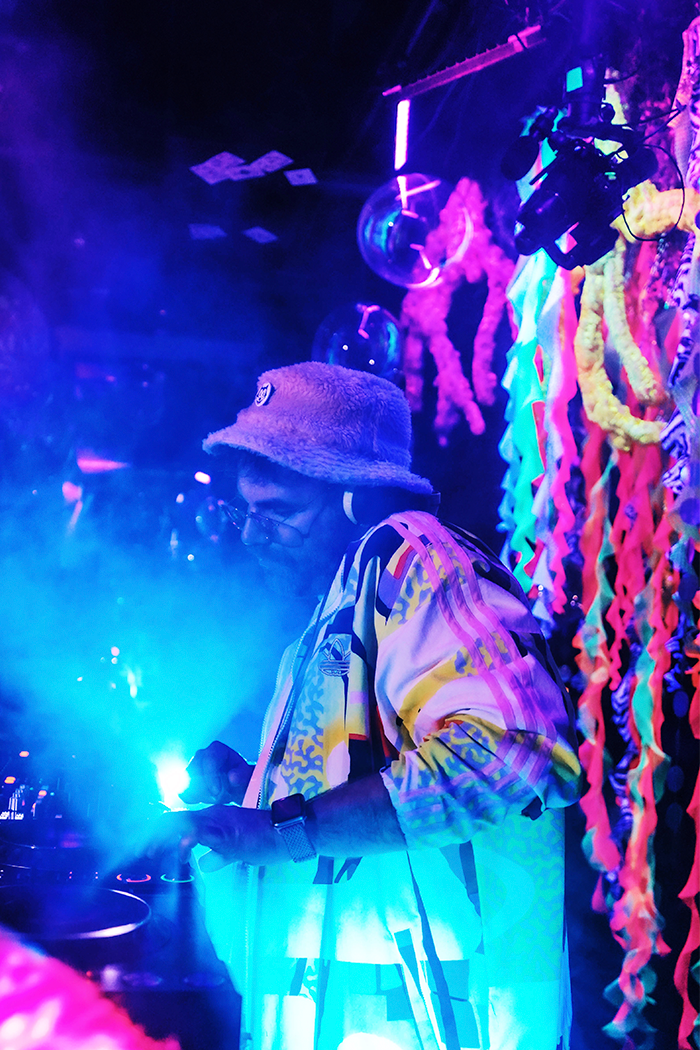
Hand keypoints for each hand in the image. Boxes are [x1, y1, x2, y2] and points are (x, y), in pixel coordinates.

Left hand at [148, 805, 286, 871]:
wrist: (287, 831)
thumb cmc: (265, 840)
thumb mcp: (238, 851)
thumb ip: (220, 856)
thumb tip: (204, 865)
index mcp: (212, 819)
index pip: (180, 821)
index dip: (160, 834)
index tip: (147, 848)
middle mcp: (211, 815)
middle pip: (173, 820)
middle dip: (153, 836)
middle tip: (140, 852)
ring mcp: (217, 821)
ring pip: (181, 823)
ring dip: (162, 838)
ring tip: (151, 852)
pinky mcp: (226, 832)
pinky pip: (201, 833)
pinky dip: (186, 842)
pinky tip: (180, 853)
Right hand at [179, 741, 253, 804]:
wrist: (232, 785)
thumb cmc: (239, 777)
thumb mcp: (245, 775)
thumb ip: (241, 775)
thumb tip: (232, 777)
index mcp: (216, 749)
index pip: (209, 760)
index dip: (211, 777)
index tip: (216, 792)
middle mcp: (201, 755)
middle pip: (195, 771)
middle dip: (206, 788)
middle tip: (218, 797)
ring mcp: (191, 766)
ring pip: (187, 782)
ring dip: (201, 795)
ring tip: (214, 797)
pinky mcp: (186, 778)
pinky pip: (183, 791)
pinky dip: (193, 798)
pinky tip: (204, 798)